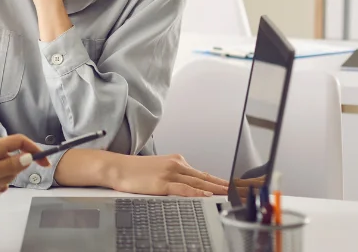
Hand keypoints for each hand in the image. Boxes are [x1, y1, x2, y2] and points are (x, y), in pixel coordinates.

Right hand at [105, 153, 228, 196]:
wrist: (117, 167)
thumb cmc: (134, 171)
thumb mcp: (158, 170)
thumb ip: (174, 176)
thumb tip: (187, 186)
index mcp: (176, 161)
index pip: (203, 173)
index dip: (219, 181)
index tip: (233, 186)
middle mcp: (176, 165)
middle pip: (205, 177)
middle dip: (224, 185)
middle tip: (240, 190)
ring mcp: (170, 173)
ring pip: (199, 183)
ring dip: (216, 189)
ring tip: (230, 194)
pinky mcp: (163, 183)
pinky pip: (184, 189)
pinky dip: (197, 192)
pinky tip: (207, 195)